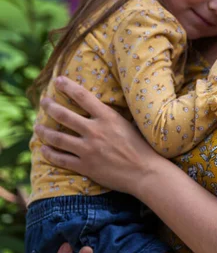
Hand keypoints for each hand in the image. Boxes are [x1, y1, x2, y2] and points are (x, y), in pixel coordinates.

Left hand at [35, 77, 159, 196]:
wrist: (144, 171)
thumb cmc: (139, 145)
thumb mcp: (126, 122)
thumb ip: (109, 115)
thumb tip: (97, 105)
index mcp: (107, 116)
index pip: (82, 96)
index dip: (67, 86)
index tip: (57, 80)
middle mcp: (94, 130)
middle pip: (64, 115)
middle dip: (50, 106)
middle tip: (43, 102)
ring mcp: (88, 149)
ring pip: (57, 138)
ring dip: (43, 131)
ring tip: (37, 126)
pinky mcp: (85, 166)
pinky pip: (60, 159)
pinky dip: (49, 153)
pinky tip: (44, 149)